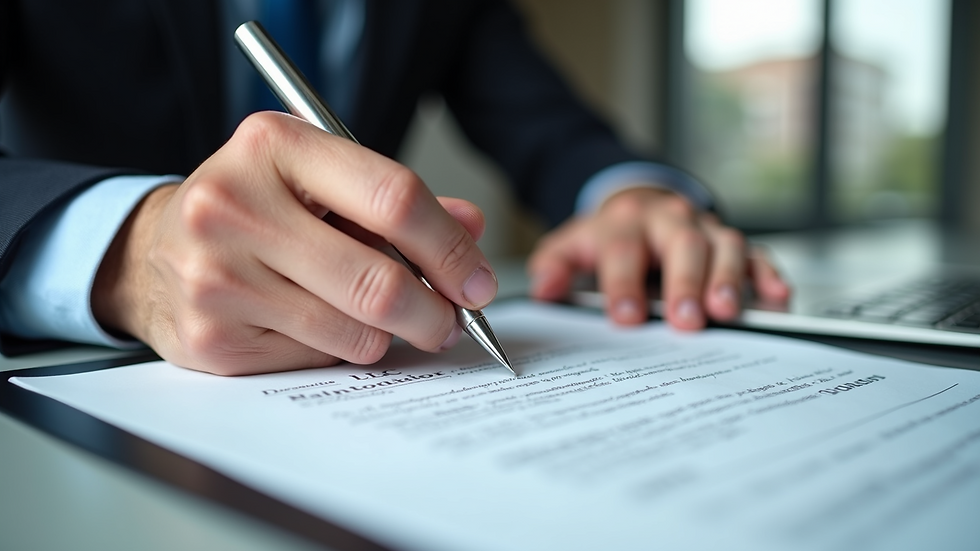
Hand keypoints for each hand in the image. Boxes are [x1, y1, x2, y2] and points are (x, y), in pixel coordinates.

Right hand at [91, 112, 496, 374]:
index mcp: (273, 146)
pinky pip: (317, 358)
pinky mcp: (211, 337)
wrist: (152, 251)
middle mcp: (233, 205)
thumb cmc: (253, 209)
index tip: (479, 281)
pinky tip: (320, 325)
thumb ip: (395, 202)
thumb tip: (472, 229)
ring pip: (354, 330)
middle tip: (450, 321)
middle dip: (435, 313)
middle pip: (378, 281)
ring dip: (389, 335)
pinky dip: (339, 349)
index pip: (393, 197)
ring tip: (386, 320)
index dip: (451, 248)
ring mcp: (216, 275)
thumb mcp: (319, 182)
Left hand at [527, 187, 789, 328]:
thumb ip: (553, 267)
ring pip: (725, 245)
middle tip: (686, 319)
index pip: (623, 249)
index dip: (623, 283)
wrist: (639, 209)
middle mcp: (670, 221)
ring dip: (728, 279)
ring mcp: (706, 230)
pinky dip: (768, 276)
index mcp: (625, 223)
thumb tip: (545, 289)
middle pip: (682, 244)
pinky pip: (758, 256)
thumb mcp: (570, 247)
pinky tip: (777, 299)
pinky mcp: (735, 246)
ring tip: (728, 312)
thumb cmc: (607, 240)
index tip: (624, 317)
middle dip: (684, 282)